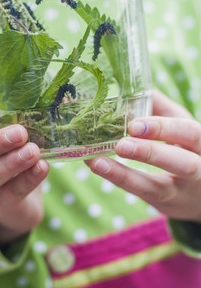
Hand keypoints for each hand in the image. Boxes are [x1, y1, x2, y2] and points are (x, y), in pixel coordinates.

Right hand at [0, 100, 48, 244]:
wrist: (20, 205)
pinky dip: (29, 179)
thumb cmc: (18, 161)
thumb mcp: (17, 141)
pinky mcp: (3, 203)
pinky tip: (42, 168)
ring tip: (33, 151)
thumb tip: (51, 101)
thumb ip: (25, 124)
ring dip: (13, 162)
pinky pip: (14, 191)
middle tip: (20, 133)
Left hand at [86, 89, 200, 221]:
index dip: (164, 129)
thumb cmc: (189, 148)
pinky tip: (97, 165)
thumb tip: (132, 83)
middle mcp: (199, 171)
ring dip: (124, 174)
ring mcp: (181, 193)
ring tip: (97, 161)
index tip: (135, 124)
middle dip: (150, 153)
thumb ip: (161, 107)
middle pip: (181, 164)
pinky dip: (117, 179)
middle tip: (120, 144)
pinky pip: (140, 194)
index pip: (190, 134)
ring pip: (156, 187)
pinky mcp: (164, 204)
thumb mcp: (182, 126)